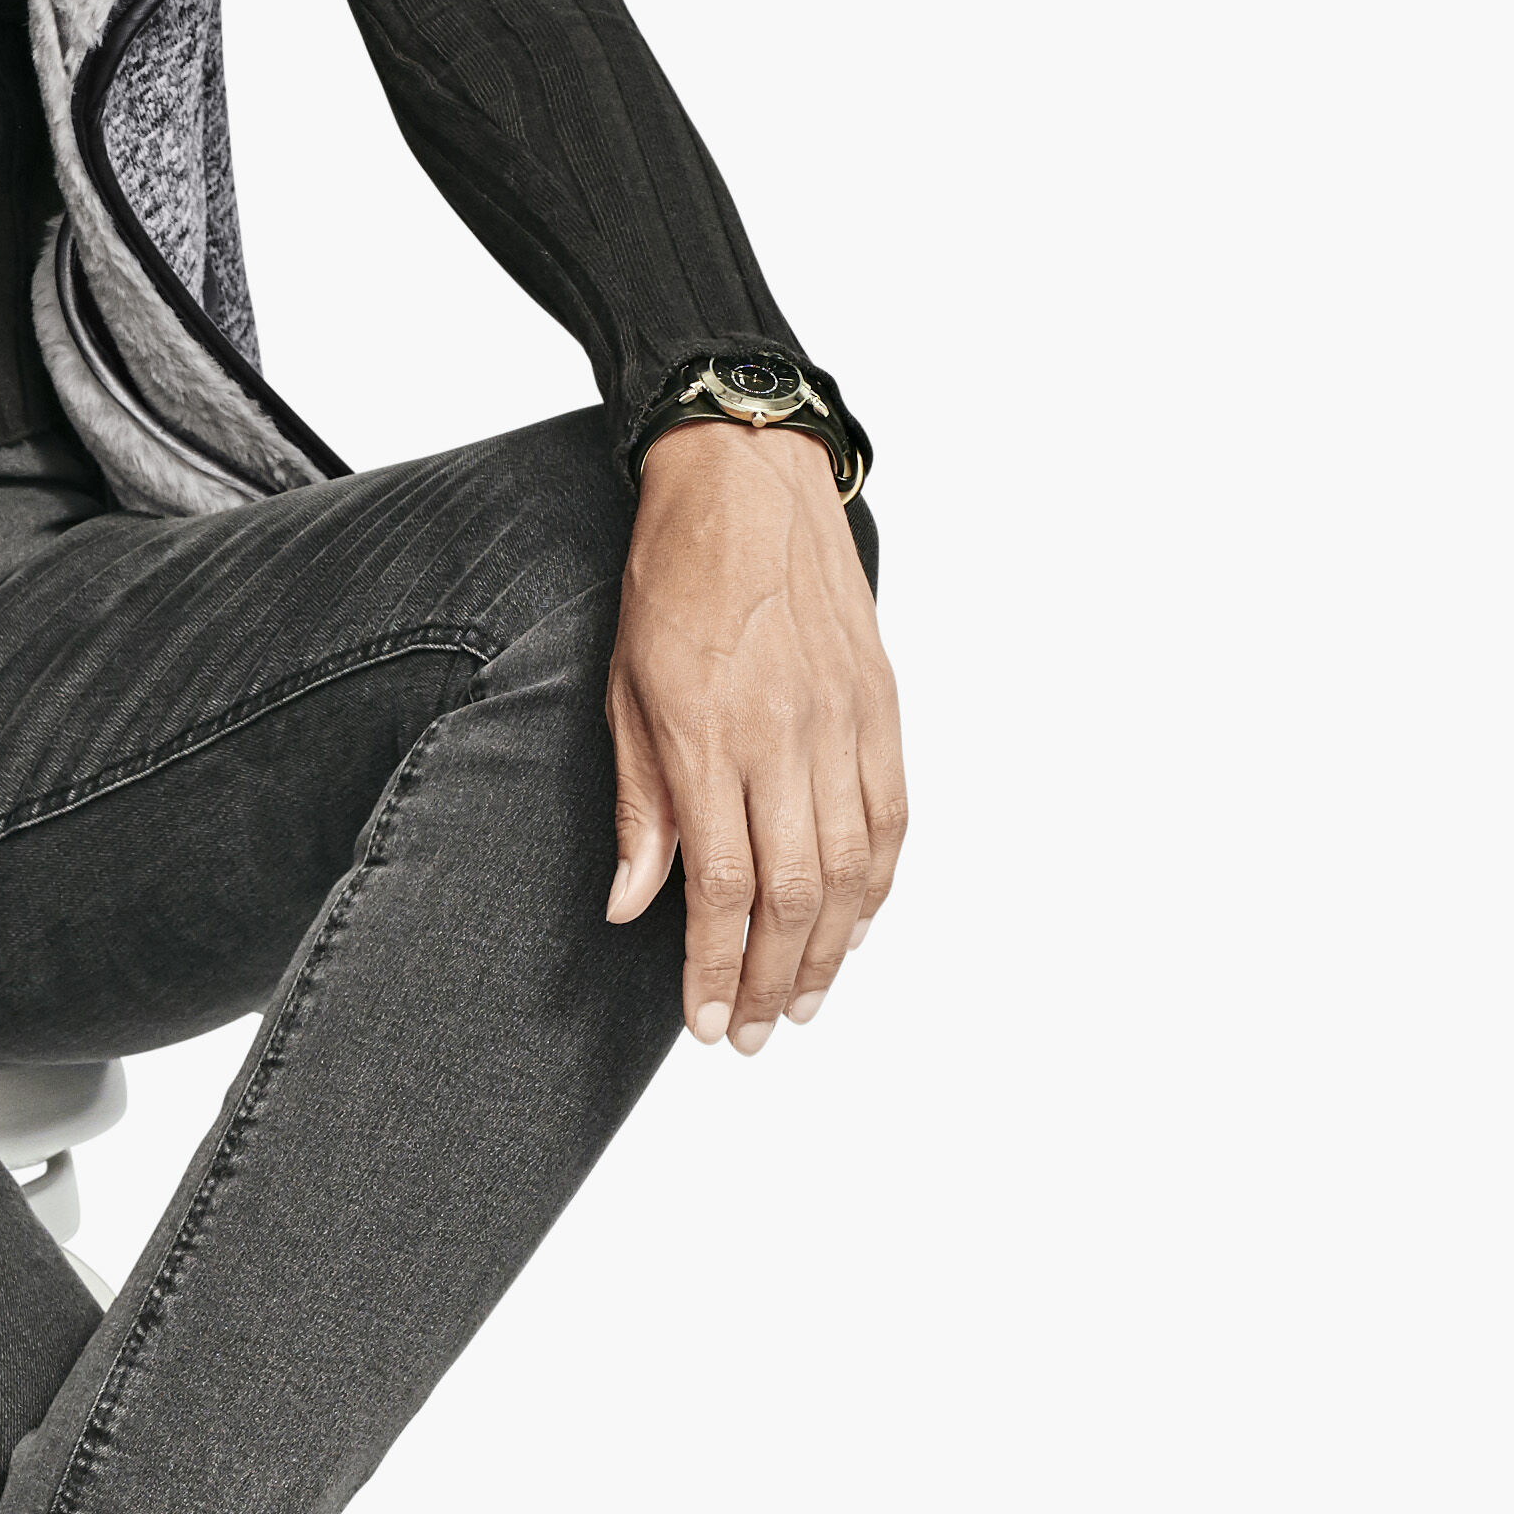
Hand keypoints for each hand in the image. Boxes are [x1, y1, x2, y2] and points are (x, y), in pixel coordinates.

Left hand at [603, 419, 905, 1053]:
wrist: (744, 478)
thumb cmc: (669, 574)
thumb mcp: (622, 685)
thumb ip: (639, 803)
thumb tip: (633, 906)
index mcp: (709, 735)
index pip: (723, 888)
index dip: (717, 969)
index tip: (708, 1023)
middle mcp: (785, 738)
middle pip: (795, 897)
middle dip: (774, 981)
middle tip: (755, 1035)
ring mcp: (844, 723)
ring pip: (852, 872)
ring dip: (831, 952)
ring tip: (805, 1003)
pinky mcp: (881, 705)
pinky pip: (891, 820)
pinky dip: (877, 887)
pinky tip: (855, 926)